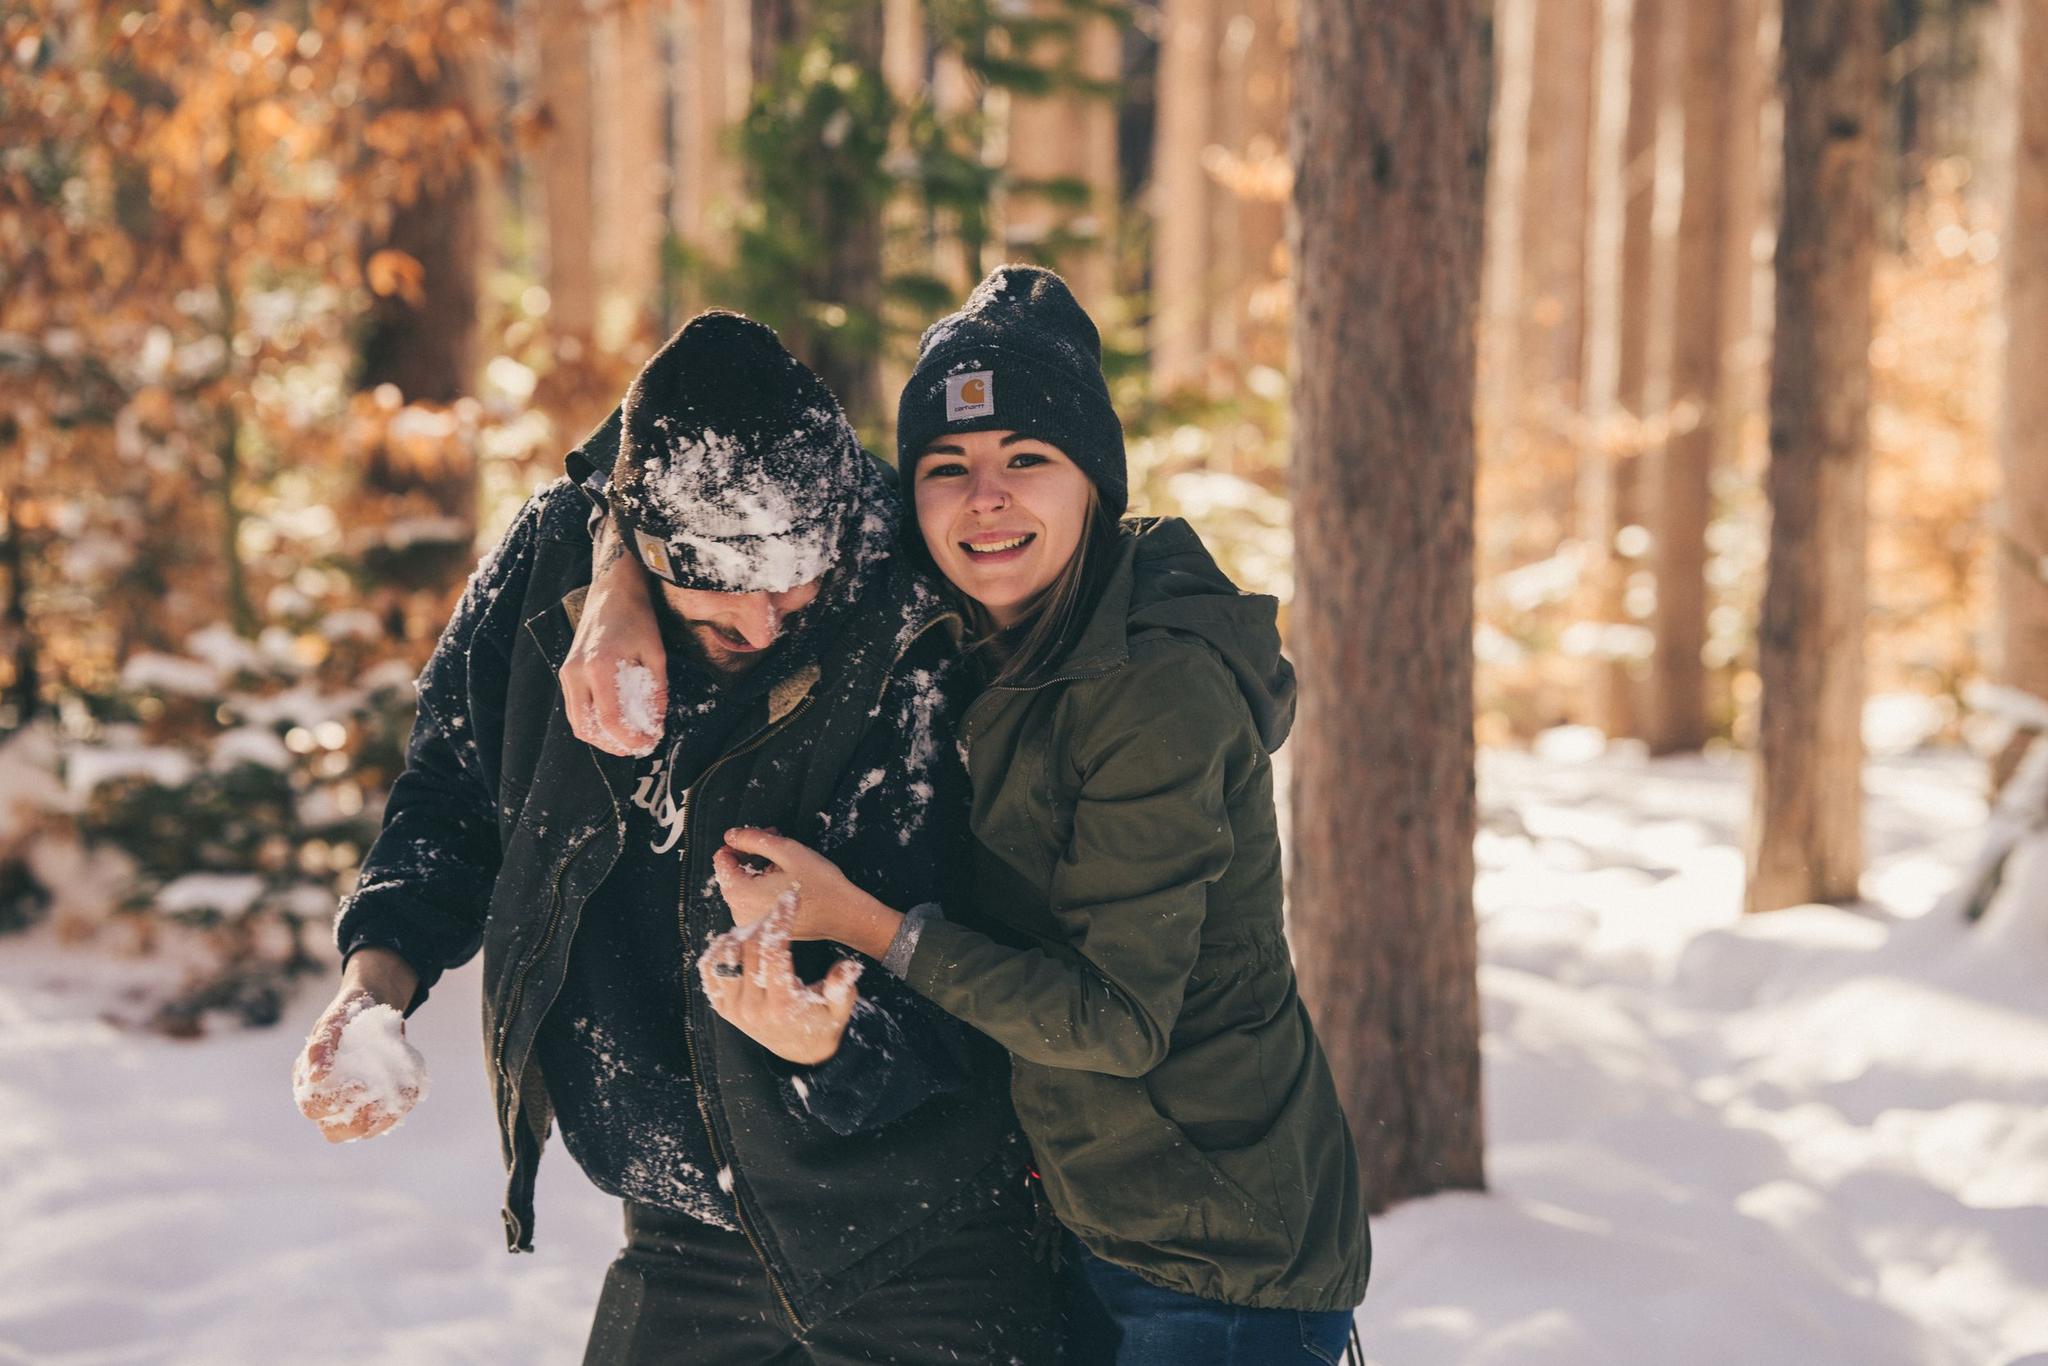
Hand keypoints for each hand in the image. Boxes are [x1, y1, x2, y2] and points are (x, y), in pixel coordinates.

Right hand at [293, 949, 425, 1142]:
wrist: (378, 1003)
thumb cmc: (351, 1011)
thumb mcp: (337, 1017)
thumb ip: (323, 1042)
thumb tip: (317, 1076)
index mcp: (309, 1078)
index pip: (312, 1107)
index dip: (330, 1105)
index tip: (358, 1084)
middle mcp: (327, 1096)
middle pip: (333, 1131)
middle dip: (356, 1123)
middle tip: (375, 1103)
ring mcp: (351, 1103)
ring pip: (359, 1132)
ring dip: (378, 1123)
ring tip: (393, 1103)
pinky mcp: (374, 1102)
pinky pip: (383, 1121)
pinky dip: (396, 1112)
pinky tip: (407, 1095)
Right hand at [562, 518, 666, 756]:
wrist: (612, 592)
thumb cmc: (637, 618)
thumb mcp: (655, 654)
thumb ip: (656, 692)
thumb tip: (656, 724)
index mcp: (599, 666)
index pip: (610, 719)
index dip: (630, 738)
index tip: (648, 742)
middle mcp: (576, 672)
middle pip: (588, 727)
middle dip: (614, 744)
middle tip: (640, 746)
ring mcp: (567, 673)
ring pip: (577, 722)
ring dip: (601, 738)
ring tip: (628, 739)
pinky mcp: (566, 672)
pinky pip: (575, 709)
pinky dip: (592, 723)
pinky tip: (615, 723)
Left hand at [698, 895, 861, 1065]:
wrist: (800, 1053)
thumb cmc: (822, 1023)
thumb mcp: (840, 1007)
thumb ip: (842, 987)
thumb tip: (848, 965)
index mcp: (783, 1005)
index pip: (774, 952)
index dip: (781, 919)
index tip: (790, 898)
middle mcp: (753, 1008)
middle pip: (749, 950)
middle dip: (764, 922)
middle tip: (777, 909)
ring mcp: (733, 1009)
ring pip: (724, 958)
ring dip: (740, 935)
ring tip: (759, 927)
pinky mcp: (722, 1008)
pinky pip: (710, 972)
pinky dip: (718, 951)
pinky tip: (736, 941)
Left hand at [713, 827, 886, 947]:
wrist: (845, 917)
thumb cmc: (821, 885)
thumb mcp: (788, 852)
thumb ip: (754, 839)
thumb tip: (731, 835)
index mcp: (740, 895)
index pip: (721, 860)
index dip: (740, 843)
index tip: (764, 837)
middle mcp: (738, 914)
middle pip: (731, 873)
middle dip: (751, 855)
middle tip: (778, 846)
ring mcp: (749, 924)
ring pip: (742, 886)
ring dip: (759, 870)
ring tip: (786, 865)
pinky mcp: (761, 929)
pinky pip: (752, 901)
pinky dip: (763, 887)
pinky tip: (786, 882)